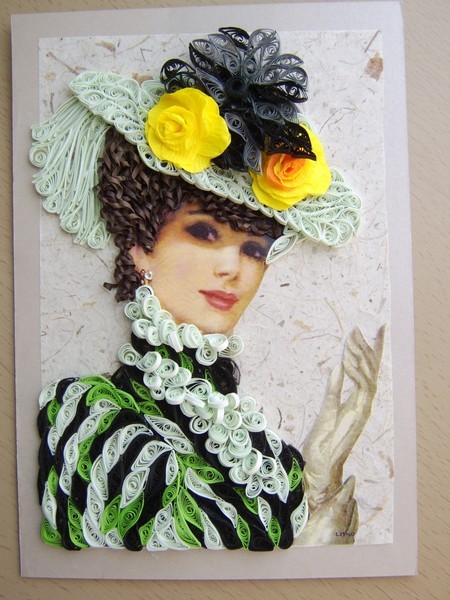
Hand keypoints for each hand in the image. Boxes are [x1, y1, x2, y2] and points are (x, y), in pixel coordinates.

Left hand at [298, 326, 384, 542]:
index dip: (375, 350)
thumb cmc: (322, 439)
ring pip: (369, 377)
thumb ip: (334, 387)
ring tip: (352, 340)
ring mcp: (363, 409)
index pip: (370, 370)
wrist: (319, 463)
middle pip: (372, 370)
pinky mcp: (357, 415)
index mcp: (359, 400)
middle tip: (356, 329)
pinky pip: (361, 389)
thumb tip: (337, 367)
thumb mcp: (327, 406)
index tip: (378, 330)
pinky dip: (356, 373)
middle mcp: (365, 403)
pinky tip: (347, 360)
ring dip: (360, 357)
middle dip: (367, 348)